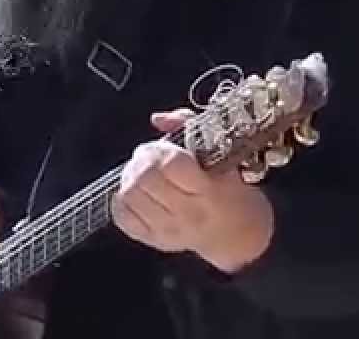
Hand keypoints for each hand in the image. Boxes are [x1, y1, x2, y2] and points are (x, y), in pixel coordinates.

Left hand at [111, 109, 274, 273]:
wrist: (235, 234)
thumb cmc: (230, 190)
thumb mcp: (221, 154)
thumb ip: (189, 126)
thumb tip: (158, 119)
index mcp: (209, 191)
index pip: (171, 165)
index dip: (160, 149)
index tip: (163, 147)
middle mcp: (188, 213)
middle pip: (145, 179)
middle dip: (141, 160)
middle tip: (149, 156)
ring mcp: (169, 230)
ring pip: (129, 196)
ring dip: (130, 177)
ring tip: (142, 172)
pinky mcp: (154, 240)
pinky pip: (122, 217)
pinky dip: (123, 200)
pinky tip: (137, 193)